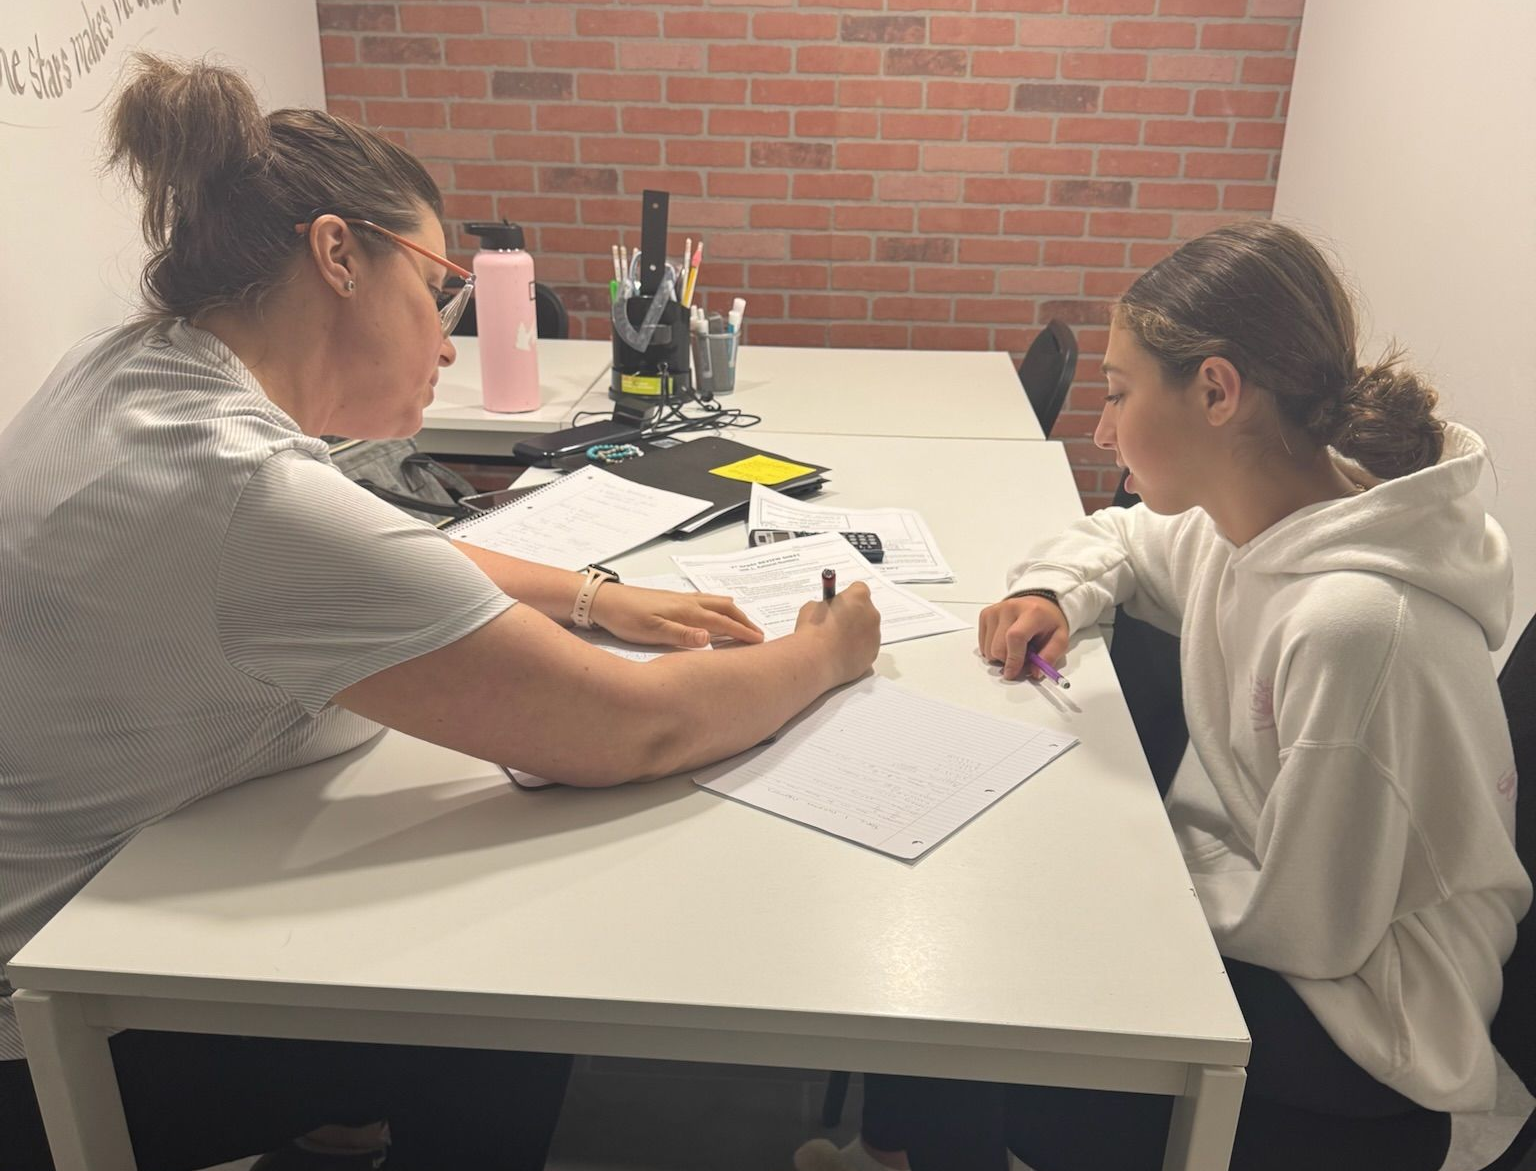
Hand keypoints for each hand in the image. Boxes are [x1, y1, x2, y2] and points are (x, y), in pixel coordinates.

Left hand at [588, 583, 762, 647]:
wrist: (605, 600)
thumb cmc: (626, 618)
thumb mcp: (652, 631)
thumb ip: (681, 635)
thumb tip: (709, 638)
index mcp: (687, 612)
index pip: (722, 623)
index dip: (742, 632)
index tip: (759, 641)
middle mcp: (688, 602)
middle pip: (725, 609)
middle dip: (743, 621)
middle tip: (758, 634)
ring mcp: (680, 598)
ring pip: (716, 602)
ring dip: (733, 612)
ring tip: (743, 622)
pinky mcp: (672, 598)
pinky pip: (705, 601)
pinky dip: (719, 607)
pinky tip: (714, 611)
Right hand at [793, 580, 880, 685]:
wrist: (816, 661)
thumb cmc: (813, 632)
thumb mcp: (812, 608)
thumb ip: (825, 606)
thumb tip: (826, 611)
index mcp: (858, 597)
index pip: (859, 589)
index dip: (848, 596)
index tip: (839, 603)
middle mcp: (871, 615)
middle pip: (866, 611)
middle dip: (854, 616)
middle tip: (836, 624)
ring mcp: (874, 636)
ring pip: (867, 631)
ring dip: (856, 634)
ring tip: (837, 643)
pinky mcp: (872, 655)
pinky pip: (866, 649)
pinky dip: (857, 651)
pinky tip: (841, 654)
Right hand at [978, 595, 1067, 681]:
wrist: (1038, 604)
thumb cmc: (1048, 622)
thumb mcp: (1060, 639)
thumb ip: (1049, 657)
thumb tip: (1035, 673)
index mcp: (1032, 612)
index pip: (1015, 637)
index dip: (1013, 659)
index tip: (1013, 673)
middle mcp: (1010, 608)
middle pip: (998, 647)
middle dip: (1008, 661)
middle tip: (1021, 658)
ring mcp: (995, 610)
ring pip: (988, 649)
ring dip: (1000, 656)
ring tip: (1014, 648)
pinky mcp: (985, 614)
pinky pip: (982, 644)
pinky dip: (992, 649)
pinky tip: (1004, 642)